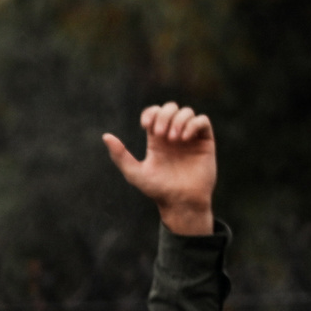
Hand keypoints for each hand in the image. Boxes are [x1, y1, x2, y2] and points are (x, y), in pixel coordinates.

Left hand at [101, 102, 216, 235]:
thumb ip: (120, 156)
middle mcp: (173, 135)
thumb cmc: (158, 190)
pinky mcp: (205, 142)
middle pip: (170, 108)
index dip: (151, 113)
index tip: (146, 126)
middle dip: (164, 115)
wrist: (181, 202)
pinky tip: (185, 138)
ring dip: (178, 120)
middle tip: (159, 134)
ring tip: (173, 139)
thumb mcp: (135, 173)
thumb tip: (105, 136)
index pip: (154, 113)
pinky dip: (193, 124)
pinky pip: (202, 121)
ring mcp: (190, 138)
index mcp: (156, 140)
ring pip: (186, 112)